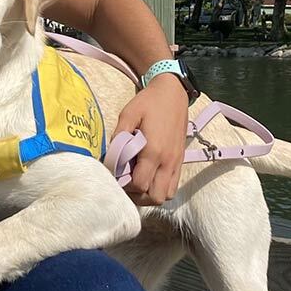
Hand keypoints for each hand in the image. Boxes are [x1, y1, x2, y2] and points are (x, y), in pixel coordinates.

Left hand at [116, 75, 189, 205]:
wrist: (173, 93)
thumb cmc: (148, 103)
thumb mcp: (128, 114)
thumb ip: (119, 137)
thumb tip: (110, 158)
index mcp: (154, 151)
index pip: (139, 184)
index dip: (125, 186)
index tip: (116, 176)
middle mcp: (168, 161)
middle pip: (154, 197)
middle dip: (138, 196)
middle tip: (126, 183)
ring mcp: (176, 163)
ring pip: (165, 195)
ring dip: (150, 194)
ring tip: (138, 182)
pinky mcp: (180, 161)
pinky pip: (173, 186)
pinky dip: (160, 188)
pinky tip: (149, 177)